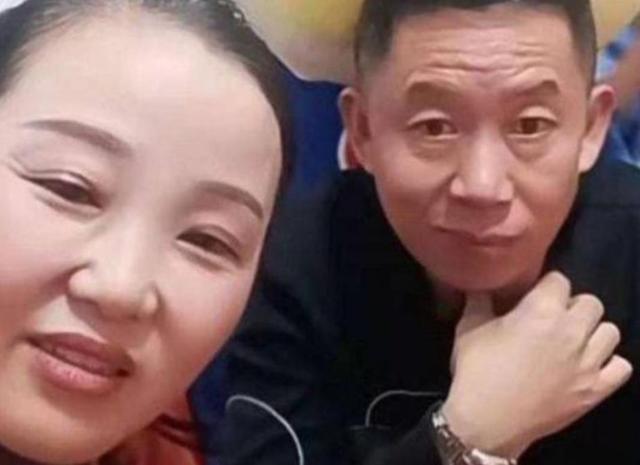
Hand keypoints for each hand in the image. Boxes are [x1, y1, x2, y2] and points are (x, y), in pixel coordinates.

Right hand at [442, 272, 632, 457]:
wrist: (488, 422)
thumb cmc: (477, 370)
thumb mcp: (468, 329)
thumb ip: (478, 301)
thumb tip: (480, 285)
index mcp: (541, 310)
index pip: (559, 280)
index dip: (546, 286)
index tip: (534, 296)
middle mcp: (572, 331)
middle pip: (591, 302)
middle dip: (573, 306)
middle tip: (554, 318)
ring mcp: (589, 362)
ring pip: (610, 331)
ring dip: (592, 332)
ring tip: (573, 341)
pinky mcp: (596, 389)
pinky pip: (622, 367)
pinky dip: (609, 363)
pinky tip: (588, 365)